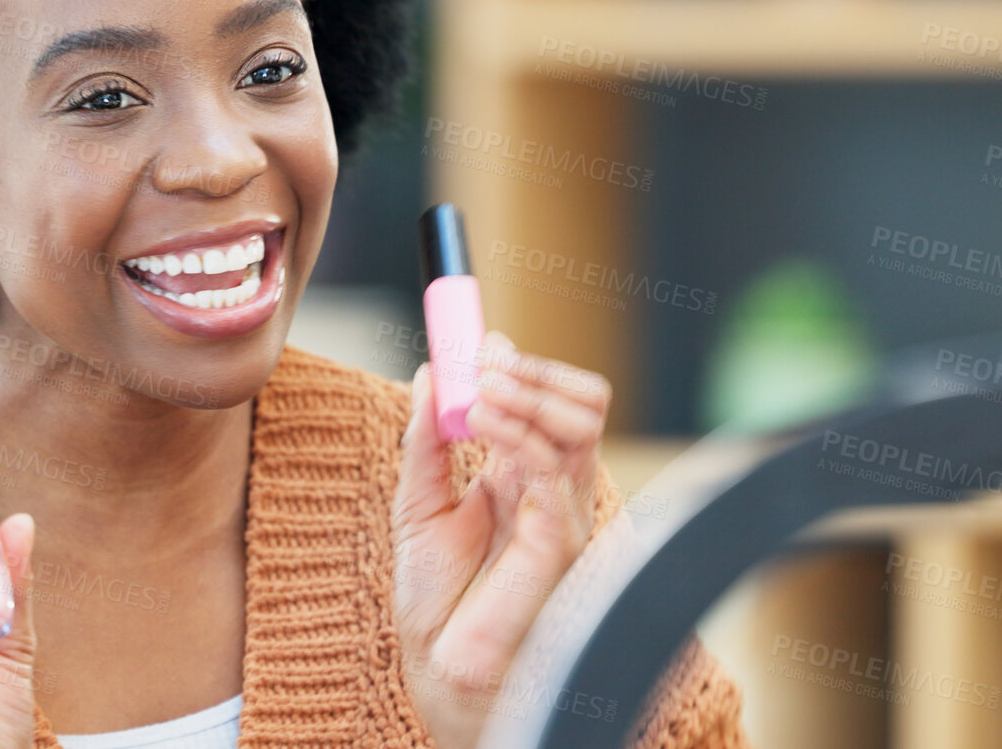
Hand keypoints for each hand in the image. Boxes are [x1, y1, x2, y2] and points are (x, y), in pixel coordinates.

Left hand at [390, 331, 611, 747]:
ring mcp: (564, 513)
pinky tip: (479, 421)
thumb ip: (424, 439)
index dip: (523, 367)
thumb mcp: (418, 498)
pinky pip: (555, 471)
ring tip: (478, 387)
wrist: (436, 658)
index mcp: (525, 473)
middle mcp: (553, 488)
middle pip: (583, 406)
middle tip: (486, 358)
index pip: (551, 401)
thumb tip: (428, 374)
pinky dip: (518, 434)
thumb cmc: (434, 590)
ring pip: (579, 427)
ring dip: (527, 392)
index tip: (480, 344)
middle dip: (536, 371)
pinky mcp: (560, 542)